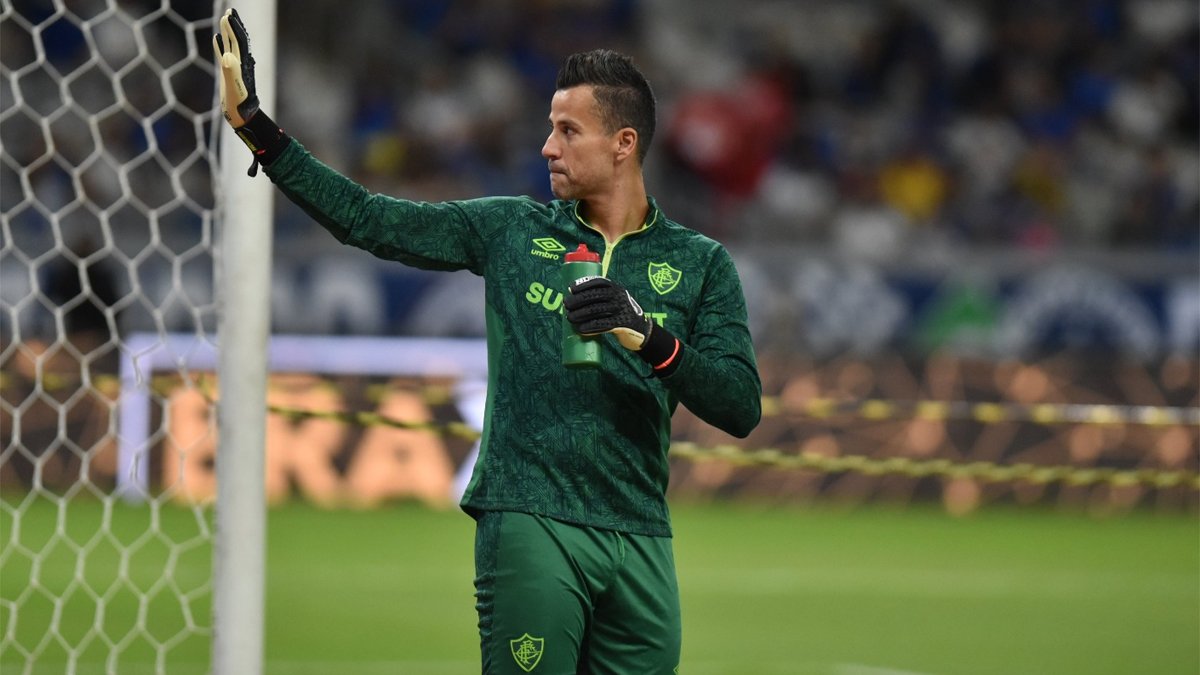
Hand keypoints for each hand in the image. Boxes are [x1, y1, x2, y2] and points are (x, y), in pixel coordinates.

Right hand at [212, 8, 258, 127]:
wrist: (243, 118)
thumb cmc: (240, 106)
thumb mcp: (234, 89)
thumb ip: (231, 72)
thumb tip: (228, 56)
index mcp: (242, 65)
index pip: (239, 42)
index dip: (235, 28)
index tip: (229, 15)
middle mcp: (240, 64)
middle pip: (237, 40)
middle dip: (234, 25)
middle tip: (230, 10)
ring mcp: (234, 68)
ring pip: (231, 45)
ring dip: (228, 32)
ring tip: (225, 19)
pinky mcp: (229, 73)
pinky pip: (224, 55)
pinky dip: (221, 45)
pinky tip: (217, 39)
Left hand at [564, 277, 651, 350]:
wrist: (641, 330)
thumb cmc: (620, 314)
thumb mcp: (614, 300)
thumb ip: (600, 298)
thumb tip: (573, 299)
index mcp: (616, 288)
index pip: (599, 282)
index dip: (584, 283)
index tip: (571, 288)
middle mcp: (619, 296)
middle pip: (595, 295)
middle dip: (578, 299)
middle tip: (567, 304)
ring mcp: (621, 310)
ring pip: (597, 310)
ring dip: (580, 314)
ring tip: (570, 317)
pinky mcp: (621, 324)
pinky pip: (603, 324)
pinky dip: (590, 326)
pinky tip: (581, 329)